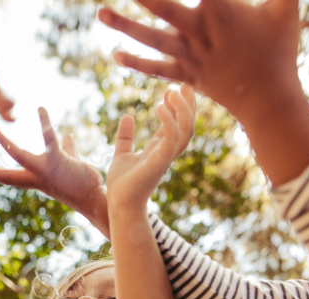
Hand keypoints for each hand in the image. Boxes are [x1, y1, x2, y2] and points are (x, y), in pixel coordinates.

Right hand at [0, 107, 109, 235]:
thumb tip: (66, 136)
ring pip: (19, 155)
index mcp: (36, 178)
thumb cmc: (84, 183)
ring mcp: (44, 170)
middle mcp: (36, 177)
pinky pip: (48, 138)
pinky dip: (44, 122)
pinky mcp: (58, 161)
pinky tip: (40, 109)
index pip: (8, 176)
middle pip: (6, 172)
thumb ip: (66, 149)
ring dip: (3, 143)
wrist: (95, 197)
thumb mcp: (71, 163)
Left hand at [99, 0, 300, 124]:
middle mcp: (200, 32)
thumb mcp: (286, 8)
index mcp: (222, 11)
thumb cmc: (280, 48)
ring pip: (152, 39)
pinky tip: (115, 54)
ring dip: (124, 26)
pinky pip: (156, 69)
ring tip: (99, 13)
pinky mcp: (186, 75)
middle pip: (163, 8)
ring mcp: (190, 56)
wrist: (268, 100)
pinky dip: (136, 63)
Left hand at [106, 85, 194, 211]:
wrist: (119, 204)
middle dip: (189, 104)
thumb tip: (127, 116)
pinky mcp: (159, 162)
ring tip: (172, 91)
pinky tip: (160, 106)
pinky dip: (170, 121)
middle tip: (183, 83)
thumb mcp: (122, 154)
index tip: (173, 88)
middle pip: (188, 125)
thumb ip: (126, 137)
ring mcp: (165, 157)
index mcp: (160, 150)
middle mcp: (167, 153)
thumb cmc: (121, 184)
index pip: (177, 124)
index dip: (178, 106)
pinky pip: (171, 138)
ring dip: (183, 109)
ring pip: (186, 130)